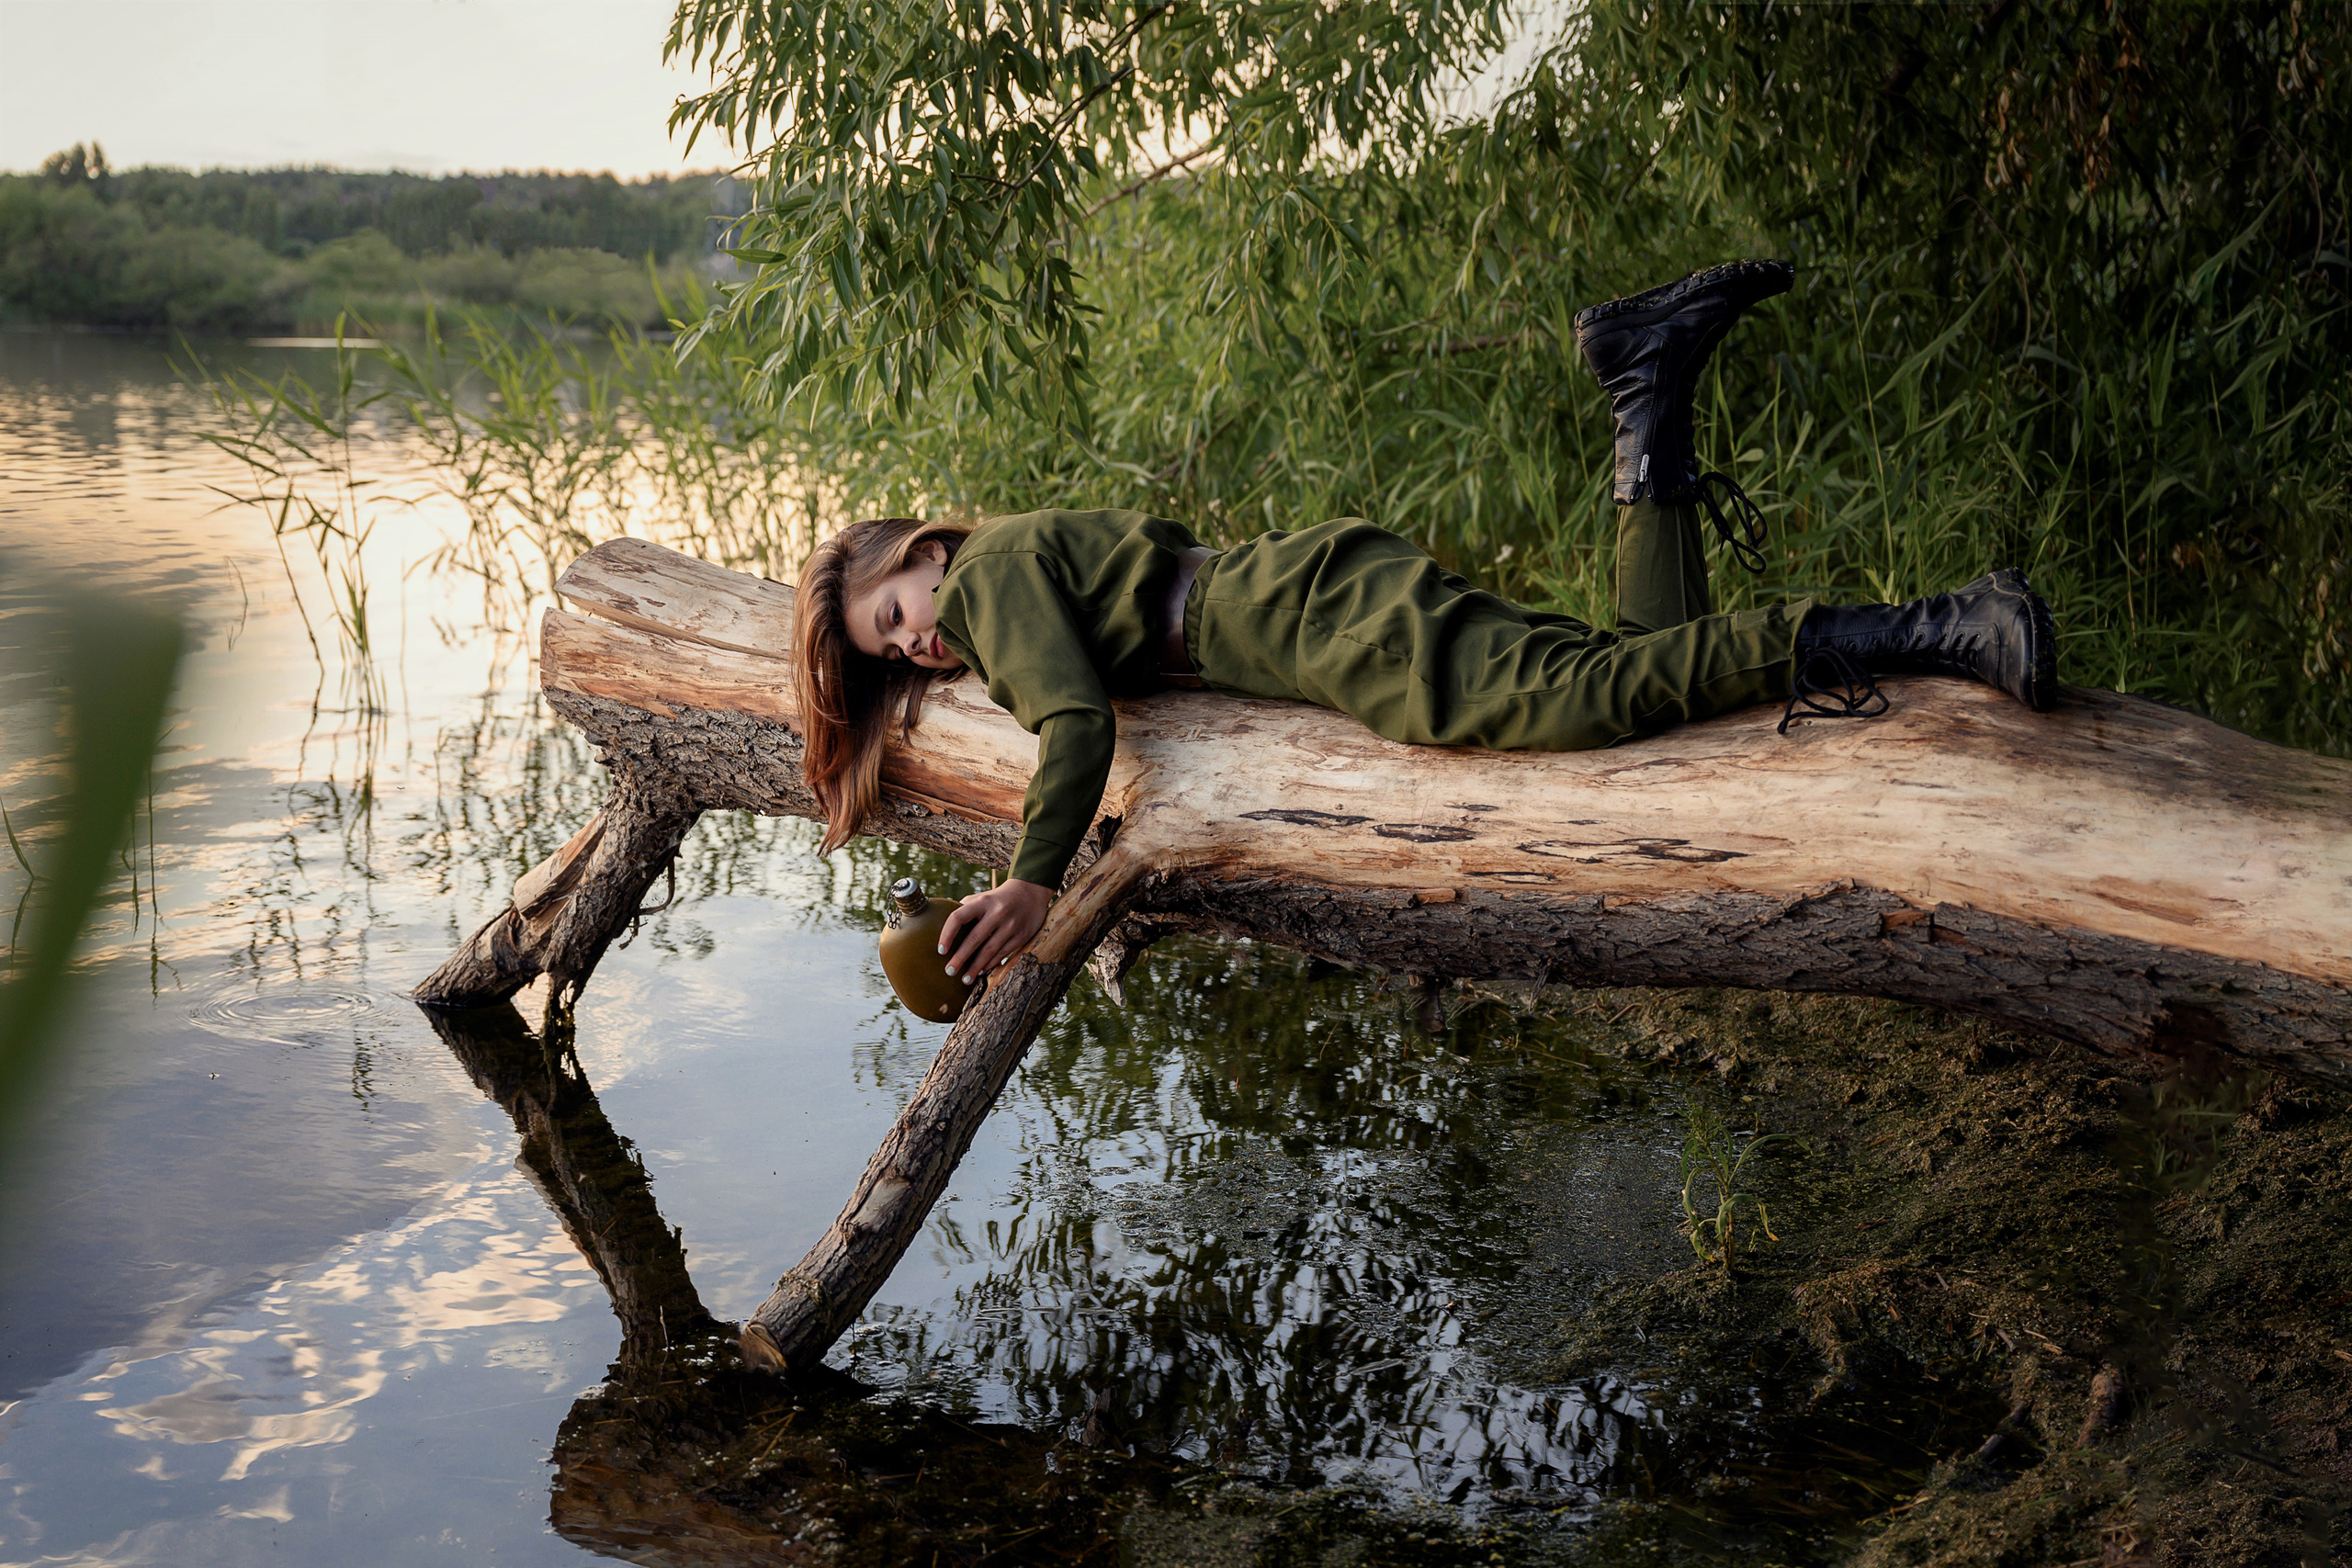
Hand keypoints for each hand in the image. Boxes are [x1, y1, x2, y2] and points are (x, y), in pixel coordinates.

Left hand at [937, 879, 1051, 986]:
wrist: (1030, 892)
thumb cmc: (997, 899)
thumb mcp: (982, 898)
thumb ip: (964, 909)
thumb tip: (941, 924)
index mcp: (982, 901)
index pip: (958, 917)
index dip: (947, 934)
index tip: (941, 951)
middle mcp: (997, 912)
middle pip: (974, 938)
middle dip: (960, 957)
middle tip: (949, 971)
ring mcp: (1011, 925)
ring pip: (990, 950)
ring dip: (976, 967)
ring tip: (965, 979)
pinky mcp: (1022, 935)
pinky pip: (1003, 953)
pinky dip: (991, 964)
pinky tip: (981, 972)